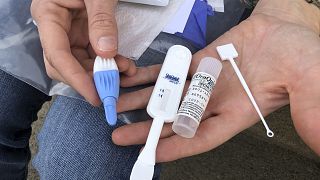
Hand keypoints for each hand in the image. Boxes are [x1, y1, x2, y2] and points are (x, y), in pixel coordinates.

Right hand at [31, 0, 135, 105]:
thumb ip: (101, 20)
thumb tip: (106, 51)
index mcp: (49, 14)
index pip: (56, 54)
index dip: (75, 78)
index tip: (94, 94)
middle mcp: (57, 28)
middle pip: (66, 64)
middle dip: (89, 79)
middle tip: (112, 88)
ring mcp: (71, 32)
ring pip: (82, 63)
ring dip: (103, 72)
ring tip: (125, 71)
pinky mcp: (85, 34)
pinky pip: (94, 55)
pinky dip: (109, 63)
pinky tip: (124, 64)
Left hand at [113, 0, 319, 161]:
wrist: (285, 26)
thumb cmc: (299, 55)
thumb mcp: (308, 82)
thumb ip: (309, 109)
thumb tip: (317, 139)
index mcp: (236, 114)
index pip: (201, 138)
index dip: (176, 148)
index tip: (150, 155)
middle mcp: (215, 102)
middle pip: (175, 120)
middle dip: (147, 130)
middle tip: (119, 136)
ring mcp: (203, 81)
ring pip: (167, 96)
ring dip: (142, 103)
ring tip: (116, 108)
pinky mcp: (197, 62)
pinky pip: (169, 70)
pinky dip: (150, 75)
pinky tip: (132, 80)